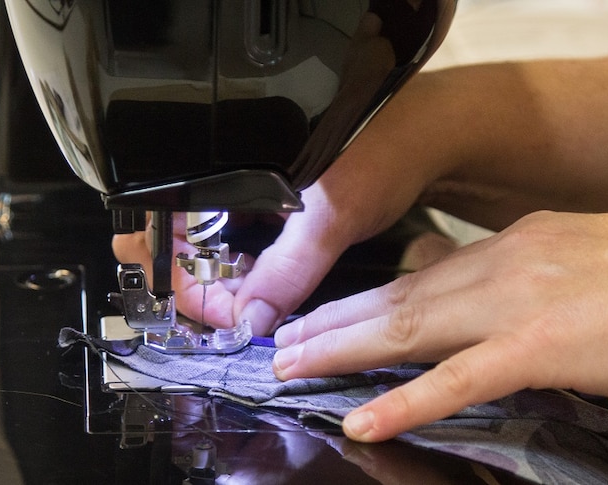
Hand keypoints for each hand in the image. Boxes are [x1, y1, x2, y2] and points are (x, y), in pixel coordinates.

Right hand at [112, 79, 447, 334]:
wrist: (431, 139)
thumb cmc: (384, 148)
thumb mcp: (333, 213)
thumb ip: (289, 268)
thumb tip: (250, 319)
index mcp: (227, 159)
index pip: (175, 227)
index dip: (189, 276)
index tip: (222, 314)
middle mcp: (231, 173)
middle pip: (187, 240)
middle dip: (199, 283)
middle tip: (226, 320)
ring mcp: (251, 191)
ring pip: (215, 247)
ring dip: (223, 283)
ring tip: (241, 312)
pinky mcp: (273, 207)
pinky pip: (244, 246)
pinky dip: (246, 274)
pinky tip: (258, 293)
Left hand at [272, 210, 607, 441]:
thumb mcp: (580, 261)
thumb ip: (523, 277)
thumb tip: (480, 296)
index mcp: (515, 244)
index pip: (421, 273)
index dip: (366, 298)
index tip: (324, 313)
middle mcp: (505, 262)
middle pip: (399, 296)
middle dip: (335, 321)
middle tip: (282, 341)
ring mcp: (519, 301)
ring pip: (410, 327)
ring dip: (344, 350)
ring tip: (294, 367)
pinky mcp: (541, 345)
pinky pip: (459, 380)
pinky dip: (405, 400)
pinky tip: (365, 419)